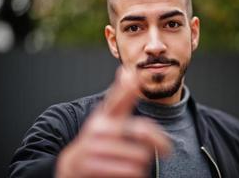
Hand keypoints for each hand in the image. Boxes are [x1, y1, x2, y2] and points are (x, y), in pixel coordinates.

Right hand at [56, 68, 170, 177]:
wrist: (71, 166)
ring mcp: (93, 147)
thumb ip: (122, 98)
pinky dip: (135, 174)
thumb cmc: (98, 141)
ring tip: (134, 163)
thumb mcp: (108, 119)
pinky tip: (126, 172)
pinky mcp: (90, 166)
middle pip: (141, 131)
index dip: (126, 89)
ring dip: (143, 164)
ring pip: (140, 156)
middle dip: (160, 142)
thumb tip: (126, 72)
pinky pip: (130, 171)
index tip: (134, 76)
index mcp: (104, 114)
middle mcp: (98, 128)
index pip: (117, 99)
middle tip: (167, 151)